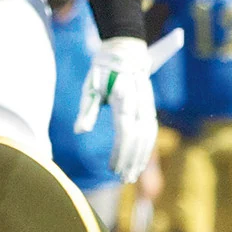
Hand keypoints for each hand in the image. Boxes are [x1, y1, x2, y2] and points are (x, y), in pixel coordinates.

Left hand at [74, 34, 157, 181]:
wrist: (124, 53)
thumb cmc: (102, 71)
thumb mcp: (90, 87)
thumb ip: (87, 110)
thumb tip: (80, 131)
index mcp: (124, 99)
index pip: (125, 132)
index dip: (120, 153)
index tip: (112, 168)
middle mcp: (140, 104)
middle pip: (138, 138)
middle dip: (131, 160)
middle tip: (122, 179)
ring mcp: (148, 106)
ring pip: (148, 137)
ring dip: (141, 158)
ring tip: (131, 176)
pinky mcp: (150, 108)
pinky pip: (151, 132)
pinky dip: (146, 148)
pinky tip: (139, 161)